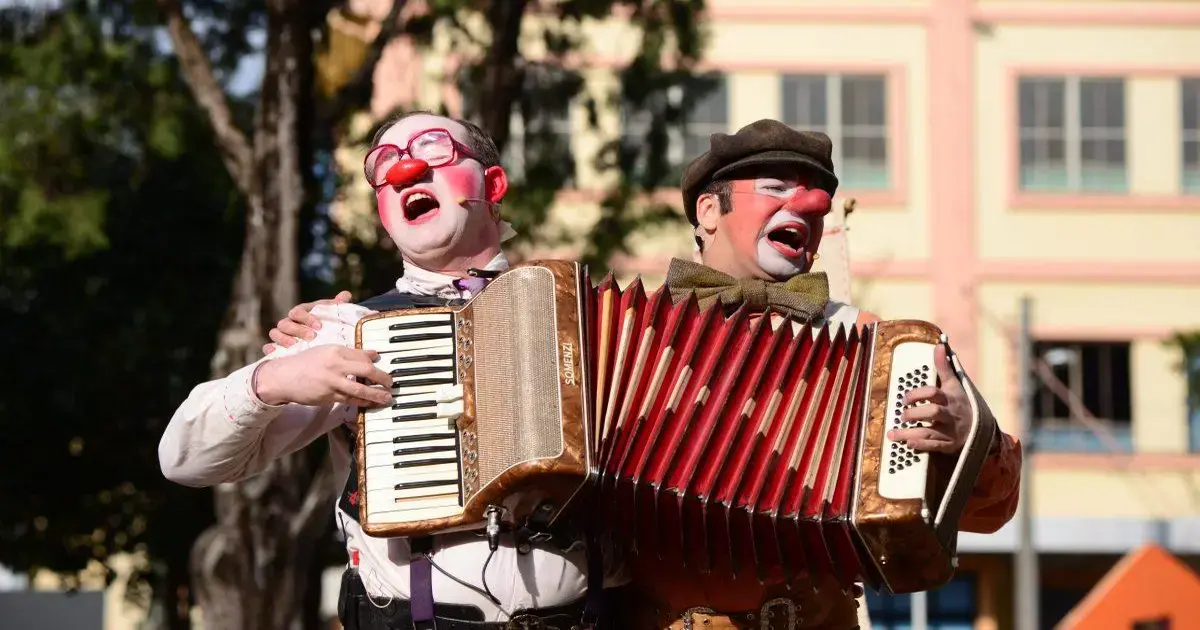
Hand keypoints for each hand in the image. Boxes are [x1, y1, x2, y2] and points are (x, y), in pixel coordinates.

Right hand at [254, 345, 392, 407]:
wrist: (284, 377)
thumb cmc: (307, 363)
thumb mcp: (327, 352)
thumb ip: (351, 354)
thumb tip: (374, 354)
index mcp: (336, 351)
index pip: (363, 356)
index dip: (376, 364)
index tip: (384, 369)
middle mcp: (335, 365)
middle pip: (366, 371)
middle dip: (382, 378)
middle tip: (391, 383)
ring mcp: (331, 382)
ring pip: (360, 390)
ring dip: (376, 395)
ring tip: (387, 398)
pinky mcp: (327, 396)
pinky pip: (349, 400)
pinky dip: (362, 403)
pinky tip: (370, 404)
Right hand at [263, 290, 352, 354]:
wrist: (320, 339)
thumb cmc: (325, 325)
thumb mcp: (331, 316)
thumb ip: (337, 306)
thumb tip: (345, 295)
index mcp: (300, 313)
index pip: (297, 311)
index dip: (307, 318)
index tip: (319, 326)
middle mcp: (289, 323)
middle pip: (284, 323)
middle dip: (297, 330)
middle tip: (311, 337)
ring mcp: (281, 335)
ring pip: (275, 333)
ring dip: (283, 339)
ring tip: (295, 345)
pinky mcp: (277, 348)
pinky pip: (268, 347)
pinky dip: (270, 350)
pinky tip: (276, 353)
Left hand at [888, 343, 972, 453]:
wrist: (980, 430)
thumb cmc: (962, 404)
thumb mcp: (955, 385)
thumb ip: (944, 366)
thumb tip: (939, 345)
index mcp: (950, 398)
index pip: (933, 393)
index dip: (916, 394)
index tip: (904, 398)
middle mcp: (950, 414)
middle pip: (932, 412)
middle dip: (914, 413)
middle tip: (902, 415)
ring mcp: (950, 431)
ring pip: (929, 432)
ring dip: (909, 434)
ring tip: (893, 434)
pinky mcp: (949, 445)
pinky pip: (934, 447)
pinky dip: (921, 446)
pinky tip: (908, 444)